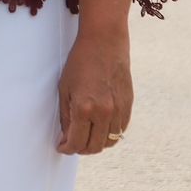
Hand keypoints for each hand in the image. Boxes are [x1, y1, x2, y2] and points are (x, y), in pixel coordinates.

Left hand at [56, 28, 132, 155]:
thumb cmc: (80, 62)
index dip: (67, 149)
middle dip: (80, 149)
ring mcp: (119, 110)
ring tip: (85, 136)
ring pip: (109, 142)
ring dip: (96, 143)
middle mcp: (104, 112)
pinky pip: (120, 130)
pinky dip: (109, 134)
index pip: (76, 142)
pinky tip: (99, 127)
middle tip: (72, 143)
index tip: (62, 147)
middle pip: (94, 147)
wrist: (104, 42)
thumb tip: (66, 137)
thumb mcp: (64, 88)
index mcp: (84, 108)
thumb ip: (66, 116)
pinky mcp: (128, 105)